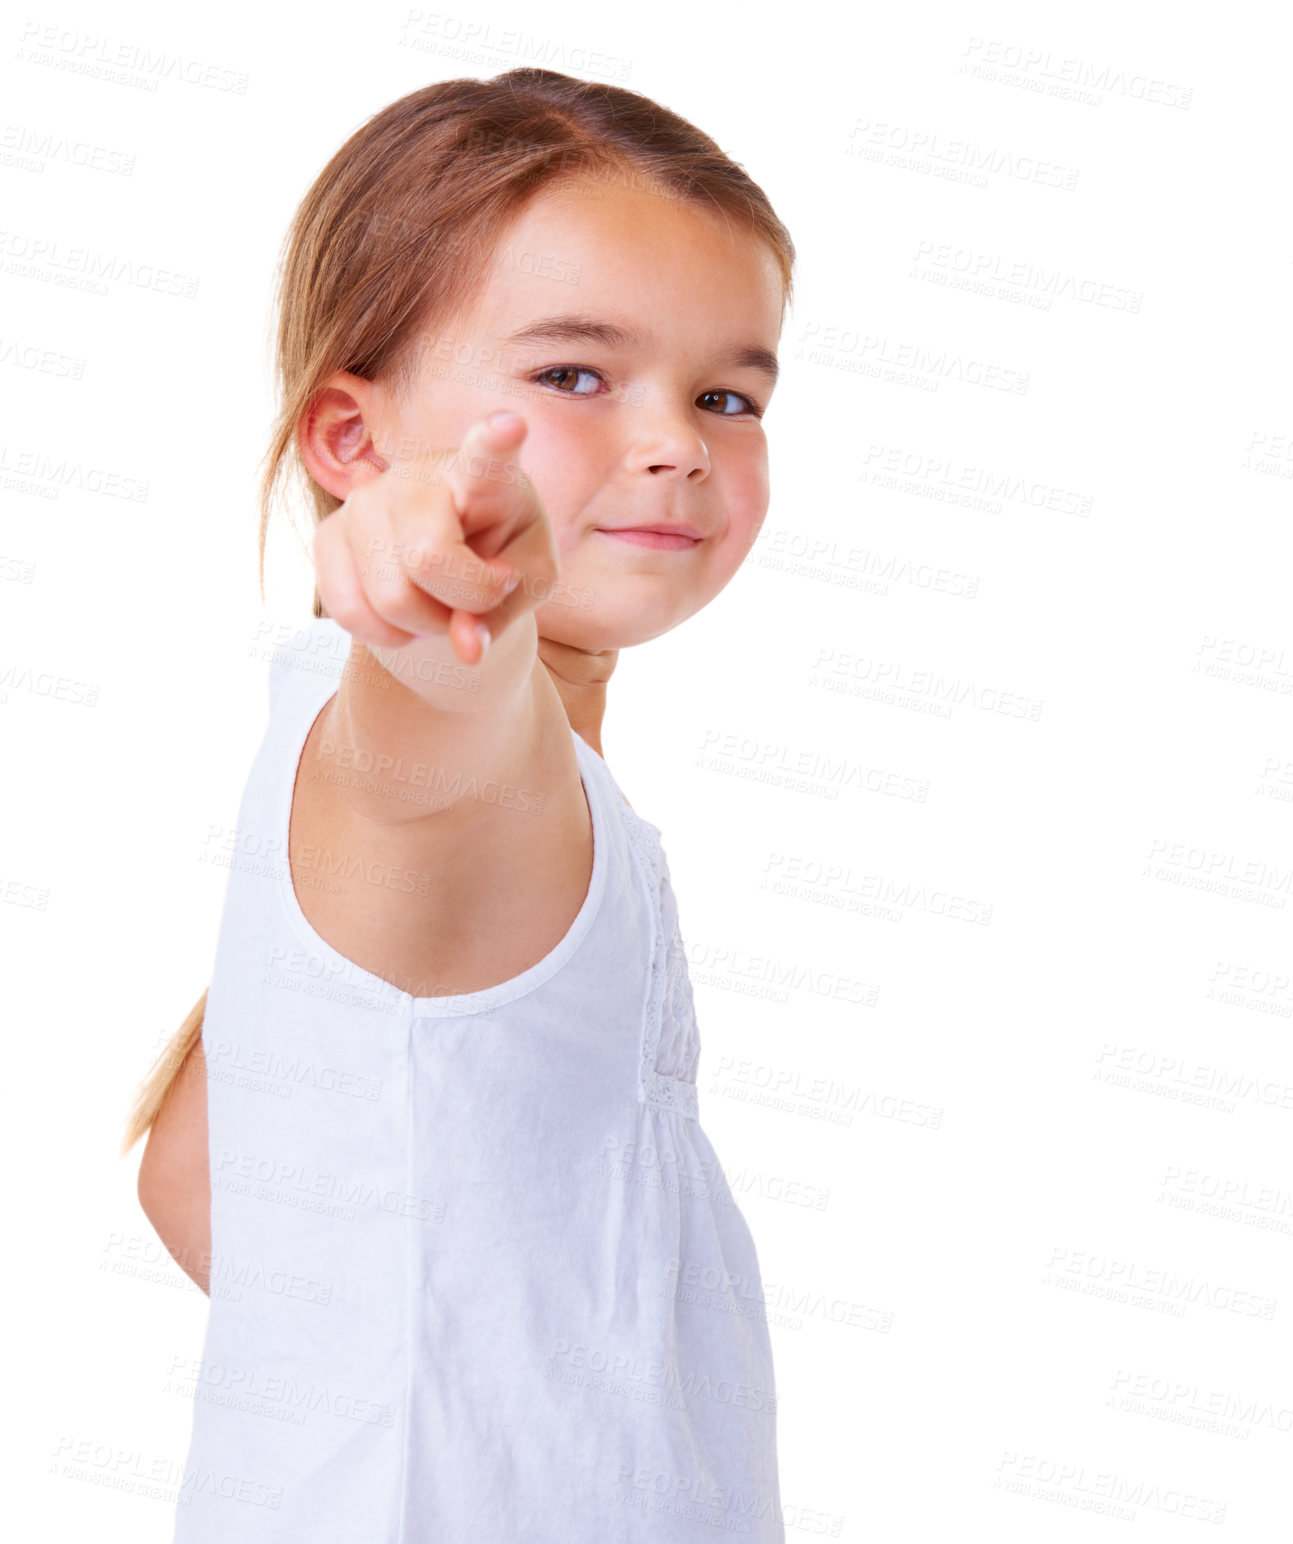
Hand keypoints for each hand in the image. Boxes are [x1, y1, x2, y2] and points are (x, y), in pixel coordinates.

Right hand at [311, 411, 559, 664]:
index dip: (495, 441)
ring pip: (390, 598)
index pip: (486, 455)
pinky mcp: (328, 534)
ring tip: (441, 600)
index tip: (510, 425)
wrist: (450, 560)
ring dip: (426, 625)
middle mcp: (416, 475)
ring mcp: (365, 499)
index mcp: (484, 475)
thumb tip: (465, 648)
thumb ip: (504, 612)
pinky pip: (350, 612)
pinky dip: (387, 635)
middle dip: (461, 602)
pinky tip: (404, 612)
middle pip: (428, 559)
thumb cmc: (502, 557)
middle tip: (477, 596)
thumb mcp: (528, 584)